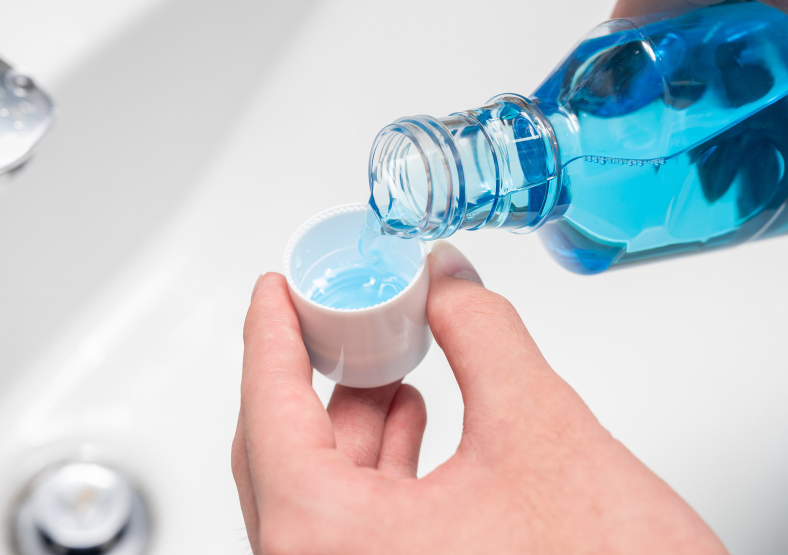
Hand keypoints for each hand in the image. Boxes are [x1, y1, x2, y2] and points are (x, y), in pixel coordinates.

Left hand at [232, 243, 727, 553]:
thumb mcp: (543, 433)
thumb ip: (482, 336)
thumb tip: (449, 283)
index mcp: (330, 540)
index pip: (268, 411)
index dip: (270, 335)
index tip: (274, 290)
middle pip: (283, 452)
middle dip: (312, 373)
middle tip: (330, 314)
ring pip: (321, 491)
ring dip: (350, 420)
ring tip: (385, 358)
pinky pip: (353, 525)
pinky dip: (375, 467)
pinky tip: (411, 422)